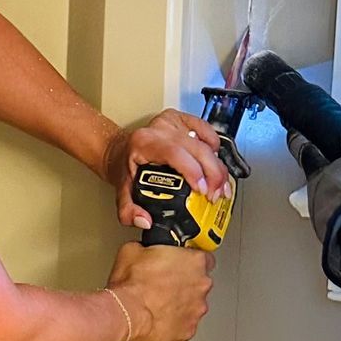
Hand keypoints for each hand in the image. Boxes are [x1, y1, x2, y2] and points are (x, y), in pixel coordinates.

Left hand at [102, 109, 229, 229]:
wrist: (123, 148)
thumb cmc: (125, 166)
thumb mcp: (123, 190)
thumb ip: (128, 211)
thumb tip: (145, 221)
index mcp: (145, 143)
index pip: (175, 153)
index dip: (193, 172)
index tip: (202, 190)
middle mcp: (161, 129)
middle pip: (198, 149)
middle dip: (213, 175)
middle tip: (214, 195)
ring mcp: (174, 123)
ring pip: (207, 142)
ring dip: (218, 167)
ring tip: (218, 186)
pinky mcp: (185, 120)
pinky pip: (208, 132)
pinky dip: (216, 151)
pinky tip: (215, 165)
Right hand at [108, 241, 212, 340]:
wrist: (126, 313)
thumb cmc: (132, 285)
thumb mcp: (133, 250)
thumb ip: (148, 248)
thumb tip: (144, 250)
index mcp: (194, 262)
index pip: (205, 257)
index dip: (190, 260)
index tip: (181, 263)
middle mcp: (201, 286)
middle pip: (199, 283)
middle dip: (184, 283)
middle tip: (163, 284)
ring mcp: (196, 311)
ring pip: (193, 306)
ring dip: (180, 304)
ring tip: (158, 304)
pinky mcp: (187, 332)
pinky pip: (184, 326)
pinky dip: (174, 323)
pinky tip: (158, 319)